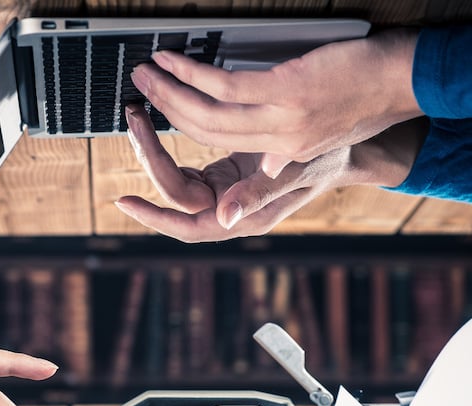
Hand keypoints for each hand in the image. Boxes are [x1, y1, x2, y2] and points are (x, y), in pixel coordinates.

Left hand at [116, 105, 427, 240]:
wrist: (345, 151)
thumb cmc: (326, 164)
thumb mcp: (293, 172)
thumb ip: (258, 195)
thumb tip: (223, 218)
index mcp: (243, 215)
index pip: (189, 223)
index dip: (155, 217)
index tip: (125, 201)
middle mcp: (228, 206)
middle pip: (176, 191)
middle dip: (151, 157)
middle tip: (136, 120)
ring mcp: (223, 189)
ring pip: (176, 177)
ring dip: (154, 148)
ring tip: (140, 116)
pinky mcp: (223, 172)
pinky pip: (186, 163)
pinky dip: (169, 143)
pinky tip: (156, 120)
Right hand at [129, 29, 421, 175]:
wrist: (404, 82)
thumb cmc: (368, 98)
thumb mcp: (327, 137)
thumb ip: (287, 151)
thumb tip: (261, 165)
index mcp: (281, 155)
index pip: (220, 149)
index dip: (183, 133)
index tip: (157, 122)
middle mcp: (276, 144)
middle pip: (204, 133)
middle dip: (165, 109)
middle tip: (139, 87)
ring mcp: (280, 119)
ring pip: (207, 113)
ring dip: (170, 91)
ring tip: (146, 73)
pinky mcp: (285, 92)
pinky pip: (225, 86)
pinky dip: (193, 73)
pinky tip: (175, 61)